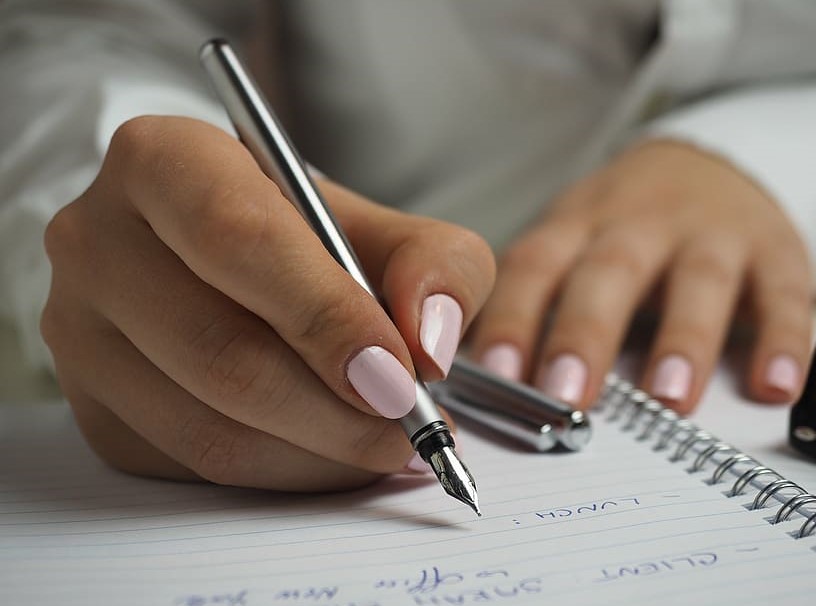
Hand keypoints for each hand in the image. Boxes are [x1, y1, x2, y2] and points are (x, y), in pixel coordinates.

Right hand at [41, 116, 494, 490]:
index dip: (327, 317)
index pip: (240, 241)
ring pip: (208, 427)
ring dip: (319, 454)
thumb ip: (436, 266)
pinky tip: (331, 451)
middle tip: (411, 428)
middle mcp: (99, 241)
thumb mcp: (391, 228)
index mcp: (164, 161)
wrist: (238, 266)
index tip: (400, 375)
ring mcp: (80, 331)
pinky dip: (284, 473)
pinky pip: (194, 467)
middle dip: (337, 410)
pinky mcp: (93, 407)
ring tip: (387, 444)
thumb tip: (429, 344)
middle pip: (222, 351)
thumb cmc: (313, 239)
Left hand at [470, 140, 813, 411]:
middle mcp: (641, 224)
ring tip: (669, 399)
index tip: (497, 375)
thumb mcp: (571, 242)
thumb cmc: (623, 226)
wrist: (709, 163)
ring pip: (698, 281)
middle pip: (610, 272)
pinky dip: (782, 339)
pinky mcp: (775, 249)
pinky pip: (784, 293)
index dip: (514, 318)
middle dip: (586, 333)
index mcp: (578, 225)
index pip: (535, 267)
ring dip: (683, 339)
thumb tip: (482, 383)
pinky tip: (774, 386)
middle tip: (567, 395)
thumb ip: (536, 302)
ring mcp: (711, 233)